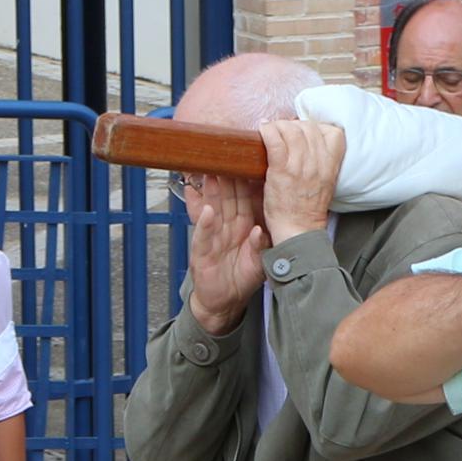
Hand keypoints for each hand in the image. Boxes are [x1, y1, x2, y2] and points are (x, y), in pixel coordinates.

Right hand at [181, 175, 269, 334]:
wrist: (223, 303)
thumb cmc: (240, 278)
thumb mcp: (256, 261)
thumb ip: (258, 244)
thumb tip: (259, 229)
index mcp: (240, 227)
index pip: (242, 200)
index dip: (244, 182)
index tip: (246, 162)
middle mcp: (225, 229)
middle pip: (225, 199)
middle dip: (224, 179)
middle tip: (224, 157)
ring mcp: (212, 239)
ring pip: (211, 211)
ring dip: (211, 194)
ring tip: (210, 175)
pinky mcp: (202, 254)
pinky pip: (203, 237)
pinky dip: (205, 224)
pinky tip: (206, 211)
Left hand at [257, 114, 343, 246]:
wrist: (298, 230)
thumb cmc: (308, 208)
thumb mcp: (326, 182)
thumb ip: (322, 161)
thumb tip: (308, 141)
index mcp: (331, 165)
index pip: (333, 132)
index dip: (316, 127)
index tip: (303, 132)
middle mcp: (319, 163)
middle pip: (309, 127)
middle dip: (294, 124)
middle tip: (283, 131)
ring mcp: (300, 167)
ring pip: (291, 130)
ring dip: (278, 126)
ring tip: (271, 131)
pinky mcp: (282, 171)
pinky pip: (275, 141)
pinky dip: (268, 131)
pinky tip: (263, 131)